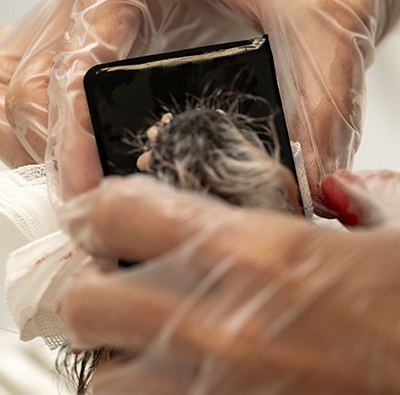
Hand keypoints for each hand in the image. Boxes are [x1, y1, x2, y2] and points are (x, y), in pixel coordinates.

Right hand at [2, 0, 399, 206]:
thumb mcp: (327, 26)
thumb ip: (318, 112)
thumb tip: (302, 190)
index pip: (71, 65)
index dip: (72, 142)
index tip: (92, 195)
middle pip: (27, 82)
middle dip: (52, 153)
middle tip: (93, 206)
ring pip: (21, 79)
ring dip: (42, 139)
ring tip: (84, 185)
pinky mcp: (109, 21)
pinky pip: (43, 71)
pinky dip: (49, 116)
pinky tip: (80, 145)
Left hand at [60, 175, 399, 393]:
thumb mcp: (385, 232)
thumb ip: (349, 200)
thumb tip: (338, 191)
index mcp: (250, 252)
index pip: (119, 211)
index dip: (94, 208)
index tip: (93, 216)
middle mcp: (219, 323)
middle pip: (85, 300)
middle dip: (91, 288)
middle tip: (111, 281)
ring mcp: (213, 388)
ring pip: (105, 379)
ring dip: (118, 355)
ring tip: (145, 341)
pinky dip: (150, 392)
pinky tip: (177, 376)